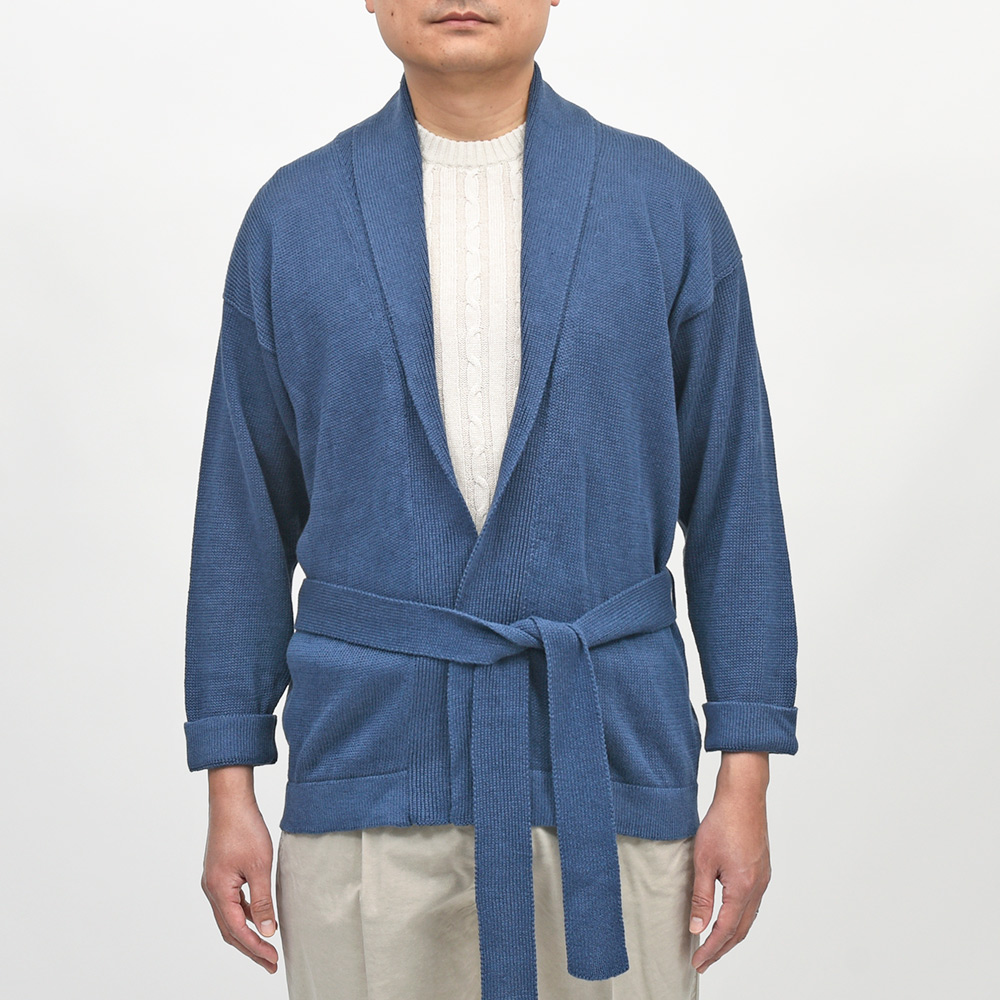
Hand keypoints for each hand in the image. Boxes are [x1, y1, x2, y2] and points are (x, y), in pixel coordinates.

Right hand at [200, 769, 278, 973]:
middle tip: (270, 963)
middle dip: (250, 948)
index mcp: (218, 891)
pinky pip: (231, 902)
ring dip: (247, 932)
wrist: (230, 801)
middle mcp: (211, 889)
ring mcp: (214, 881)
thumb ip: (263, 900)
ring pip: (229, 917)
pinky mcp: (219, 873)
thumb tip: (268, 931)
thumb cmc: (244, 828)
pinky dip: (244, 914)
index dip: (255, 948)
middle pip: (230, 929)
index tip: (273, 961)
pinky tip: (259, 916)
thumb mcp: (260, 866)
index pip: (238, 930)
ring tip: (266, 946)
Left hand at [688, 752, 770, 974]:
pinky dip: (740, 918)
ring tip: (715, 945)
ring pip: (749, 918)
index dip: (711, 949)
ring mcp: (763, 878)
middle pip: (740, 930)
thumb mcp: (703, 861)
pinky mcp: (762, 869)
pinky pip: (753, 903)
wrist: (743, 796)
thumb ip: (701, 897)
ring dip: (732, 935)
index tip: (697, 962)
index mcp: (743, 889)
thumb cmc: (722, 823)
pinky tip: (729, 916)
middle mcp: (758, 888)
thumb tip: (697, 928)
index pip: (725, 930)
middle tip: (704, 961)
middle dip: (722, 948)